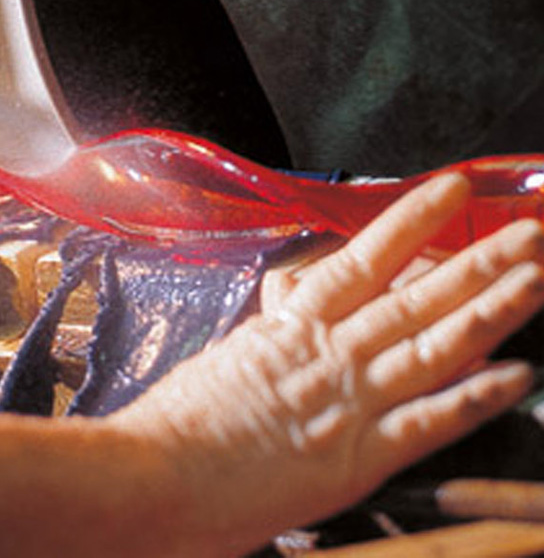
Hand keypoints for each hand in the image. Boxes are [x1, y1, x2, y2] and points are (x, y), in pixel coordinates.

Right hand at [115, 173, 543, 555]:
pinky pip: (428, 423)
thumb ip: (273, 339)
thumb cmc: (181, 419)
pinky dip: (476, 399)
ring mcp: (349, 404)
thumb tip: (294, 324)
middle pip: (415, 299)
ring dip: (490, 313)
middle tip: (527, 233)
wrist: (160, 474)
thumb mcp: (227, 358)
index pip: (363, 260)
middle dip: (477, 263)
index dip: (411, 221)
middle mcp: (330, 355)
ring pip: (433, 348)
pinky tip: (518, 375)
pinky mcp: (357, 459)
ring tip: (534, 281)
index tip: (449, 190)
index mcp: (292, 326)